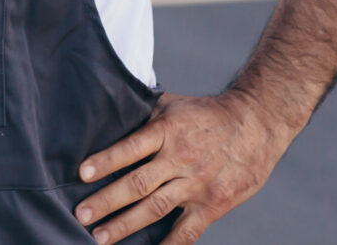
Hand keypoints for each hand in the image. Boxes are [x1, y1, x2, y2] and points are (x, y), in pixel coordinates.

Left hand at [73, 90, 295, 242]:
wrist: (255, 123)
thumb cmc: (206, 114)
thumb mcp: (172, 104)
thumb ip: (142, 116)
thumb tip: (105, 119)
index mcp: (167, 131)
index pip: (131, 147)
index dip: (106, 160)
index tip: (82, 174)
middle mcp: (181, 158)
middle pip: (139, 184)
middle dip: (107, 201)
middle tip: (81, 215)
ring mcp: (197, 184)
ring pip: (156, 208)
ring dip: (126, 225)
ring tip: (101, 238)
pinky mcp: (213, 204)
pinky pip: (187, 231)